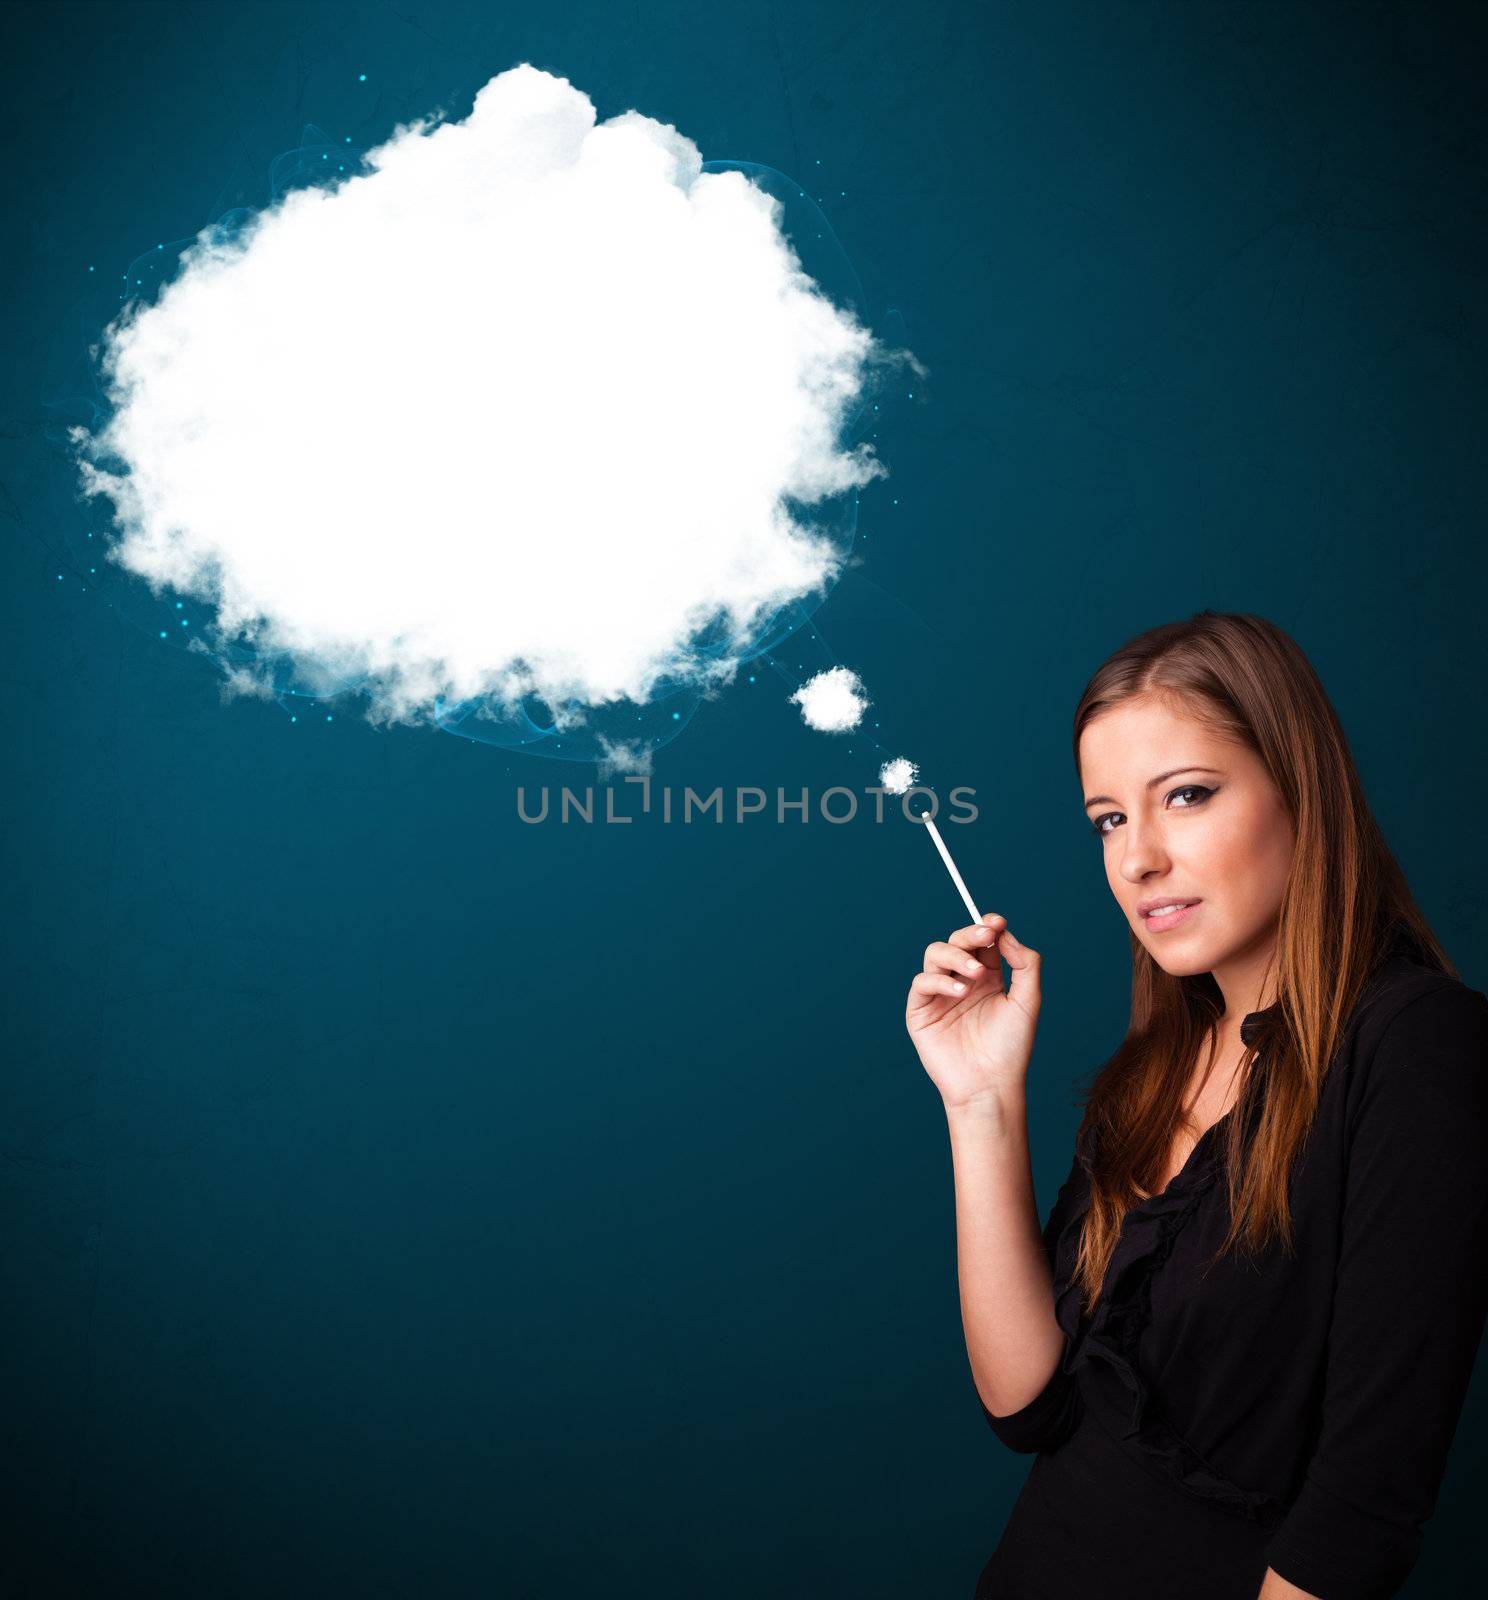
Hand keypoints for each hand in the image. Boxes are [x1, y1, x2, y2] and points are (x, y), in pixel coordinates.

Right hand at [905, 913, 1041, 1113]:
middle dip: (971, 934)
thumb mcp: (1028, 1001)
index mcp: (987, 978)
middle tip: (987, 936)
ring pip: (936, 953)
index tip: (998, 923)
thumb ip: (1025, 964)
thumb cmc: (1011, 1048)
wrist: (991, 1085)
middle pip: (957, 941)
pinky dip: (940, 979)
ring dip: (956, 954)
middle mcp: (962, 981)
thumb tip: (1006, 933)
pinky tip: (961, 991)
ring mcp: (939, 994)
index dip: (986, 927)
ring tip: (976, 973)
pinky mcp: (920, 1010)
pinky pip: (922, 981)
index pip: (982, 941)